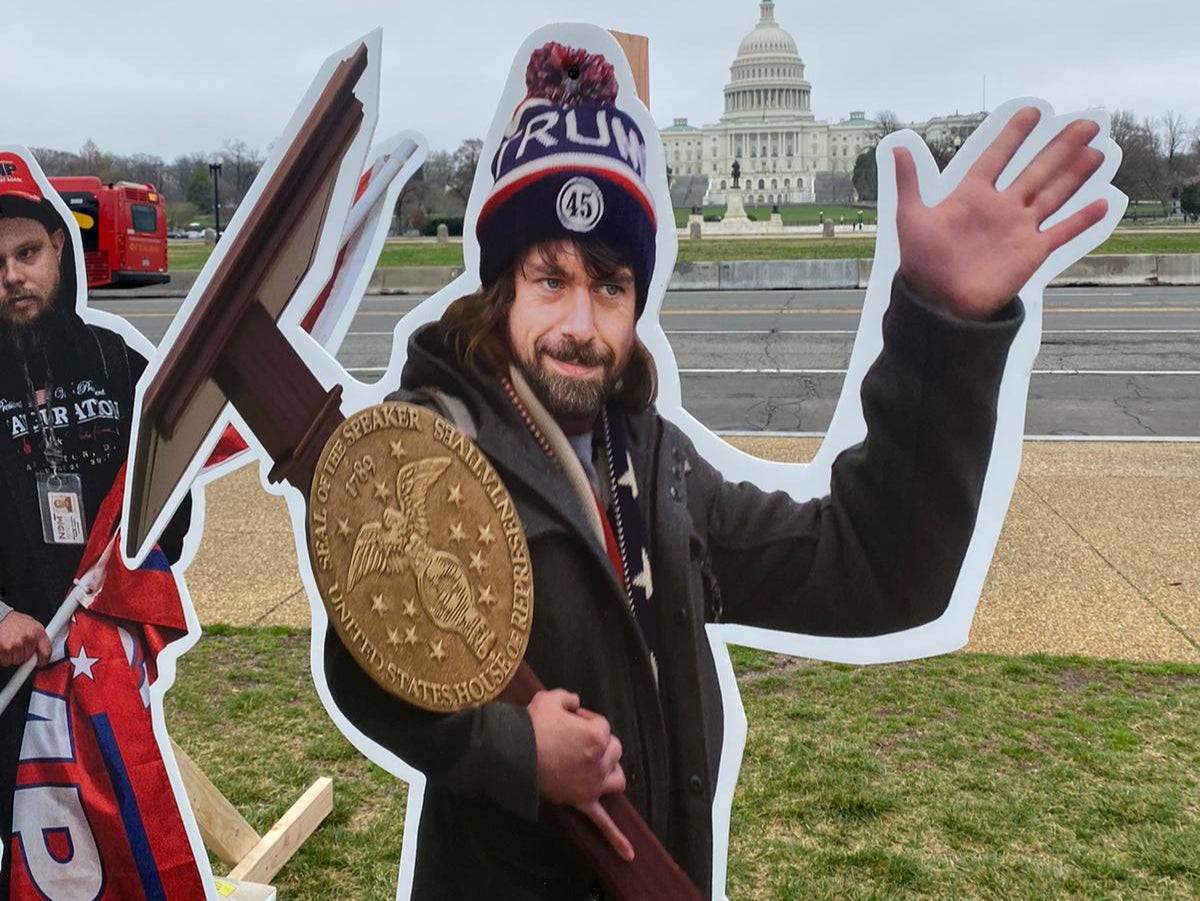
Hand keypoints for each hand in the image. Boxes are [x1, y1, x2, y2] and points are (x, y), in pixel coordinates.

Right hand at [0, 612, 50, 667]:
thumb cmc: (13, 621)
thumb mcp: (30, 624)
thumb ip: (37, 637)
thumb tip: (42, 650)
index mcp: (38, 632)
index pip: (46, 652)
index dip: (43, 660)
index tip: (40, 662)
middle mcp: (28, 638)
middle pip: (28, 659)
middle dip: (22, 655)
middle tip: (17, 646)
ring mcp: (15, 644)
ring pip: (16, 661)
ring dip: (12, 656)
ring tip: (9, 644)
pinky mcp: (4, 649)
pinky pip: (5, 661)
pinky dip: (3, 657)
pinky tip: (3, 647)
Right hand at [528, 688, 633, 860]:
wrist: (512, 754)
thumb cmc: (531, 725)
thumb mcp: (550, 697)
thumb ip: (568, 697)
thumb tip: (575, 703)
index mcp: (597, 734)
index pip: (601, 724)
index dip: (585, 720)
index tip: (568, 720)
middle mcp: (601, 760)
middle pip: (613, 750)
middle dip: (598, 744)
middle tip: (574, 741)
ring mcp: (592, 783)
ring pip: (616, 779)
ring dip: (610, 774)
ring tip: (599, 772)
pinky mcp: (582, 801)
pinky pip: (602, 823)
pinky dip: (616, 838)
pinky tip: (628, 854)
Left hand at [894, 106, 1109, 319]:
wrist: (938, 303)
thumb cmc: (921, 263)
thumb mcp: (911, 218)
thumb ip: (908, 182)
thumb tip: (895, 147)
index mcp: (972, 196)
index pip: (997, 156)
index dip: (1014, 135)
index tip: (1032, 111)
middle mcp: (1000, 208)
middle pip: (1035, 169)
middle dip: (1060, 146)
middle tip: (1085, 122)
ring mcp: (1018, 229)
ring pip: (1053, 194)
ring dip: (1075, 173)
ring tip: (1096, 151)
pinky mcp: (1031, 252)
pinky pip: (1061, 232)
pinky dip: (1082, 219)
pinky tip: (1103, 202)